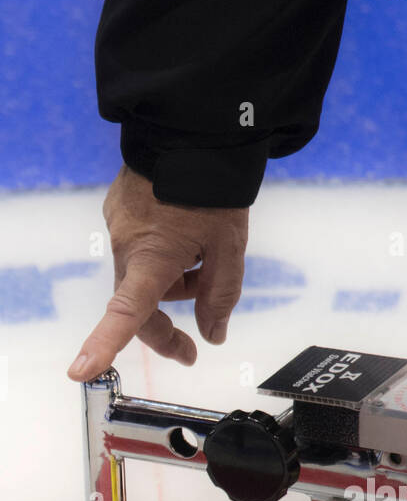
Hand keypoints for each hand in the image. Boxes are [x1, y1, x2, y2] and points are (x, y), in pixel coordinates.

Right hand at [67, 165, 248, 379]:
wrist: (194, 130)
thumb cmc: (213, 190)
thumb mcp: (229, 248)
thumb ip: (221, 296)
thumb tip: (211, 334)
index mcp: (152, 258)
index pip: (126, 313)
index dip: (103, 344)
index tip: (82, 369)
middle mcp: (125, 245)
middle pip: (138, 305)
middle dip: (166, 328)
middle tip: (192, 348)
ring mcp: (118, 225)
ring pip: (143, 276)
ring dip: (172, 285)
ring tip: (207, 262)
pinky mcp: (119, 210)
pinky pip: (140, 249)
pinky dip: (164, 257)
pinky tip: (189, 237)